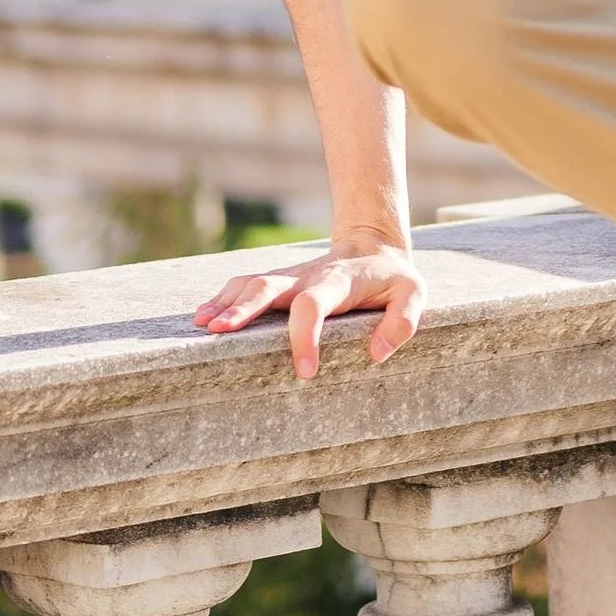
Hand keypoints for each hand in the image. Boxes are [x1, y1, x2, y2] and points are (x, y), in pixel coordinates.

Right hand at [193, 230, 425, 378]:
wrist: (373, 242)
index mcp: (338, 281)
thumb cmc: (392, 279)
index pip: (315, 304)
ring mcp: (289, 275)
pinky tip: (202, 317)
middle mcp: (307, 275)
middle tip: (220, 332)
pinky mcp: (279, 280)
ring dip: (226, 302)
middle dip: (245, 308)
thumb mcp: (413, 294)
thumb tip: (377, 354)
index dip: (306, 336)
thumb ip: (403, 321)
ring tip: (202, 325)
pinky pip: (246, 283)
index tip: (305, 372)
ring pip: (252, 282)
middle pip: (271, 286)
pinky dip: (223, 297)